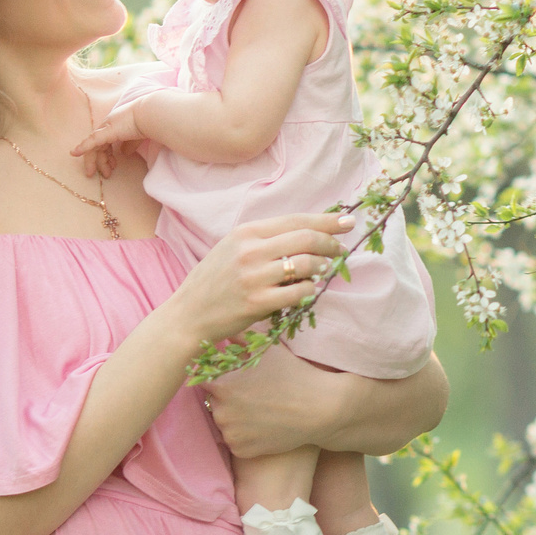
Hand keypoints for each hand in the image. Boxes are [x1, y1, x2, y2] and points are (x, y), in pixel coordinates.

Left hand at [71, 99, 154, 179]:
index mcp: (114, 128)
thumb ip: (128, 145)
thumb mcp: (135, 138)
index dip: (107, 156)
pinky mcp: (105, 131)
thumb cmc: (145, 125)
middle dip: (100, 162)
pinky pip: (91, 141)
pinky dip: (82, 147)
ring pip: (93, 147)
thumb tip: (124, 153)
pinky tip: (74, 153)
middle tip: (104, 175)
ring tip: (92, 173)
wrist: (149, 116)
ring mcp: (104, 129)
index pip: (105, 144)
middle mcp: (106, 127)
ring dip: (93, 161)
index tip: (113, 166)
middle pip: (97, 147)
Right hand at [163, 213, 351, 348]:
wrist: (188, 315)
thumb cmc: (213, 281)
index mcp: (246, 232)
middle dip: (332, 243)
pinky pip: (299, 292)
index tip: (347, 221)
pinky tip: (309, 290)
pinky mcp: (258, 302)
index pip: (296, 220)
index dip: (327, 220)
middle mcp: (250, 251)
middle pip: (306, 239)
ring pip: (307, 264)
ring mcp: (254, 277)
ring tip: (326, 271)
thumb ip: (264, 239)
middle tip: (342, 250)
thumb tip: (308, 232)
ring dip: (324, 267)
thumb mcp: (232, 248)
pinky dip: (310, 290)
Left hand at [203, 345, 352, 458]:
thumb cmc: (293, 374)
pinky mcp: (241, 450)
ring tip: (260, 410)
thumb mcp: (267, 350)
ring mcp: (230, 433)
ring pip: (224, 423)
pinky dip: (245, 436)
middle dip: (226, 398)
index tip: (232, 376)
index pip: (202, 379)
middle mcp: (220, 410)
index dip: (217, 376)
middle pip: (213, 402)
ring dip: (234, 418)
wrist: (319, 409)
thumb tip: (223, 331)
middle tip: (252, 394)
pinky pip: (235, 442)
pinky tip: (263, 425)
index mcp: (221, 384)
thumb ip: (240, 338)